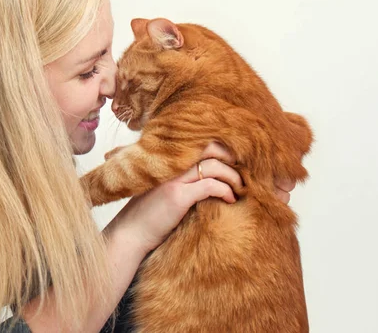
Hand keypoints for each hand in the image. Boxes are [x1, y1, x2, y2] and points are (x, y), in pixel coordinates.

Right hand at [106, 143, 295, 252]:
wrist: (129, 235)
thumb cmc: (151, 216)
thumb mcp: (167, 191)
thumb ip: (187, 180)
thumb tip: (216, 180)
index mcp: (171, 161)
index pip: (204, 143)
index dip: (226, 149)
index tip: (242, 160)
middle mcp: (173, 164)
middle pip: (213, 148)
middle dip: (235, 158)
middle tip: (248, 172)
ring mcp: (175, 178)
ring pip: (215, 165)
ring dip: (234, 177)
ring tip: (241, 188)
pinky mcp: (177, 195)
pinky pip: (210, 185)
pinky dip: (225, 190)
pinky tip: (231, 198)